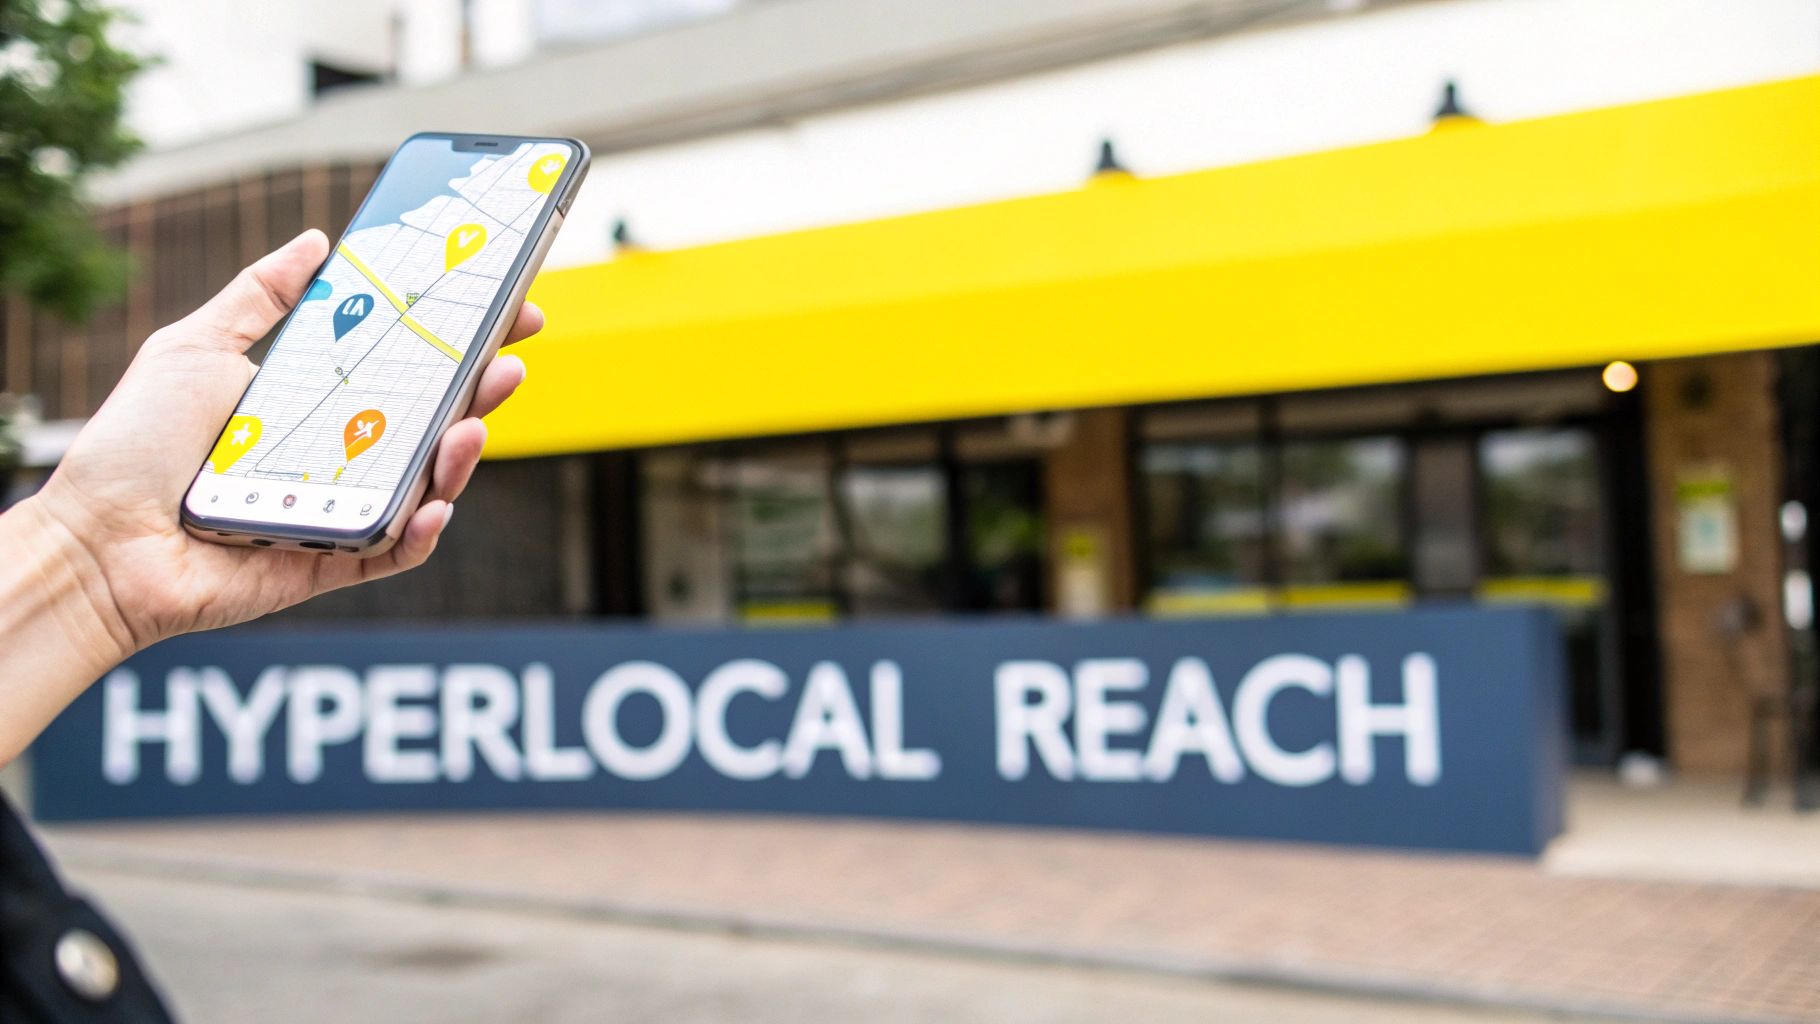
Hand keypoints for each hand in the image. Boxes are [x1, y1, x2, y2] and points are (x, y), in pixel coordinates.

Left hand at [20, 229, 538, 657]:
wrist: (95, 539)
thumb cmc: (134, 446)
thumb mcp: (196, 347)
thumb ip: (261, 296)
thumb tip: (318, 242)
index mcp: (318, 403)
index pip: (405, 367)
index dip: (459, 342)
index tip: (503, 308)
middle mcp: (339, 455)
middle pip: (431, 422)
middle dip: (480, 391)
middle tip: (509, 360)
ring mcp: (342, 510)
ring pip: (426, 484)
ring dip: (462, 456)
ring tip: (474, 424)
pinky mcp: (335, 562)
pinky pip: (396, 549)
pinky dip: (422, 529)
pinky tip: (434, 503)